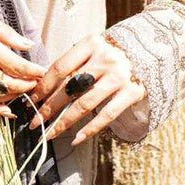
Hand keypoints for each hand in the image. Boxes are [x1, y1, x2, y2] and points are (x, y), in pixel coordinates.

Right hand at [0, 0, 46, 118]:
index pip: (15, 64)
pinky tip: (5, 111)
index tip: (42, 72)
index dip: (32, 71)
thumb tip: (27, 44)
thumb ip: (3, 32)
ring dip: (11, 97)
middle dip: (26, 86)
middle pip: (7, 83)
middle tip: (36, 84)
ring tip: (22, 93)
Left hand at [28, 33, 146, 145]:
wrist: (153, 49)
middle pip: (69, 88)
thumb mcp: (94, 48)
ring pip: (84, 104)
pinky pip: (107, 115)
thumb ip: (74, 63)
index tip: (31, 100)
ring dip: (63, 122)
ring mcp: (119, 77)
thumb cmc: (114, 51)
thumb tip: (44, 87)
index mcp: (91, 44)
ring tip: (49, 134)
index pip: (60, 67)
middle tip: (34, 122)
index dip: (43, 86)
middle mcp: (105, 59)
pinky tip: (76, 139)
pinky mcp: (132, 92)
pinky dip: (90, 129)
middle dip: (48, 108)